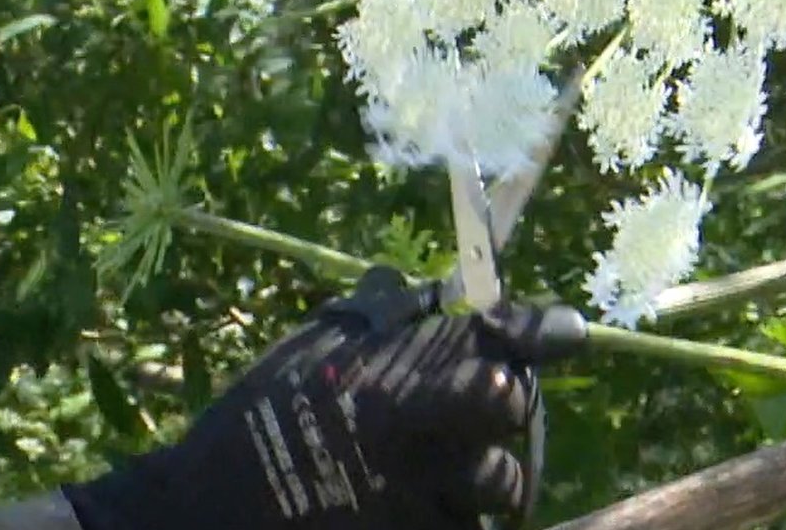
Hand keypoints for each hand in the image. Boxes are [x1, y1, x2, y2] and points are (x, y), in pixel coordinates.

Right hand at [62, 267, 585, 529]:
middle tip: (485, 394)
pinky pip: (466, 529)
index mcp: (408, 386)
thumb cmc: (263, 418)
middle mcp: (432, 446)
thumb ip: (376, 313)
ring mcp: (431, 505)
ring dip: (488, 470)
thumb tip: (419, 280)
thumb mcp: (314, 349)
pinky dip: (452, 513)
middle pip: (516, 414)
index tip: (565, 327)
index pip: (513, 349)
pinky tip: (413, 499)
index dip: (549, 332)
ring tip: (448, 462)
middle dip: (505, 400)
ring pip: (504, 485)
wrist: (219, 511)